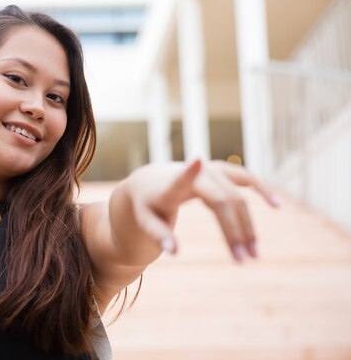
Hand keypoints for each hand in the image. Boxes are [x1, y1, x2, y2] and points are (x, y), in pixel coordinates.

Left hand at [127, 160, 280, 261]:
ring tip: (253, 254)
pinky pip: (246, 179)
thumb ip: (158, 234)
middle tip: (241, 261)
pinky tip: (277, 205)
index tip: (196, 160)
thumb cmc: (149, 205)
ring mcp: (211, 170)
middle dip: (233, 230)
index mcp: (172, 184)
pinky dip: (261, 189)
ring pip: (237, 196)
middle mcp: (195, 173)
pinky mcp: (222, 171)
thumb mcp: (145, 221)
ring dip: (248, 224)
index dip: (188, 172)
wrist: (151, 182)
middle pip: (222, 200)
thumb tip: (174, 251)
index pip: (181, 180)